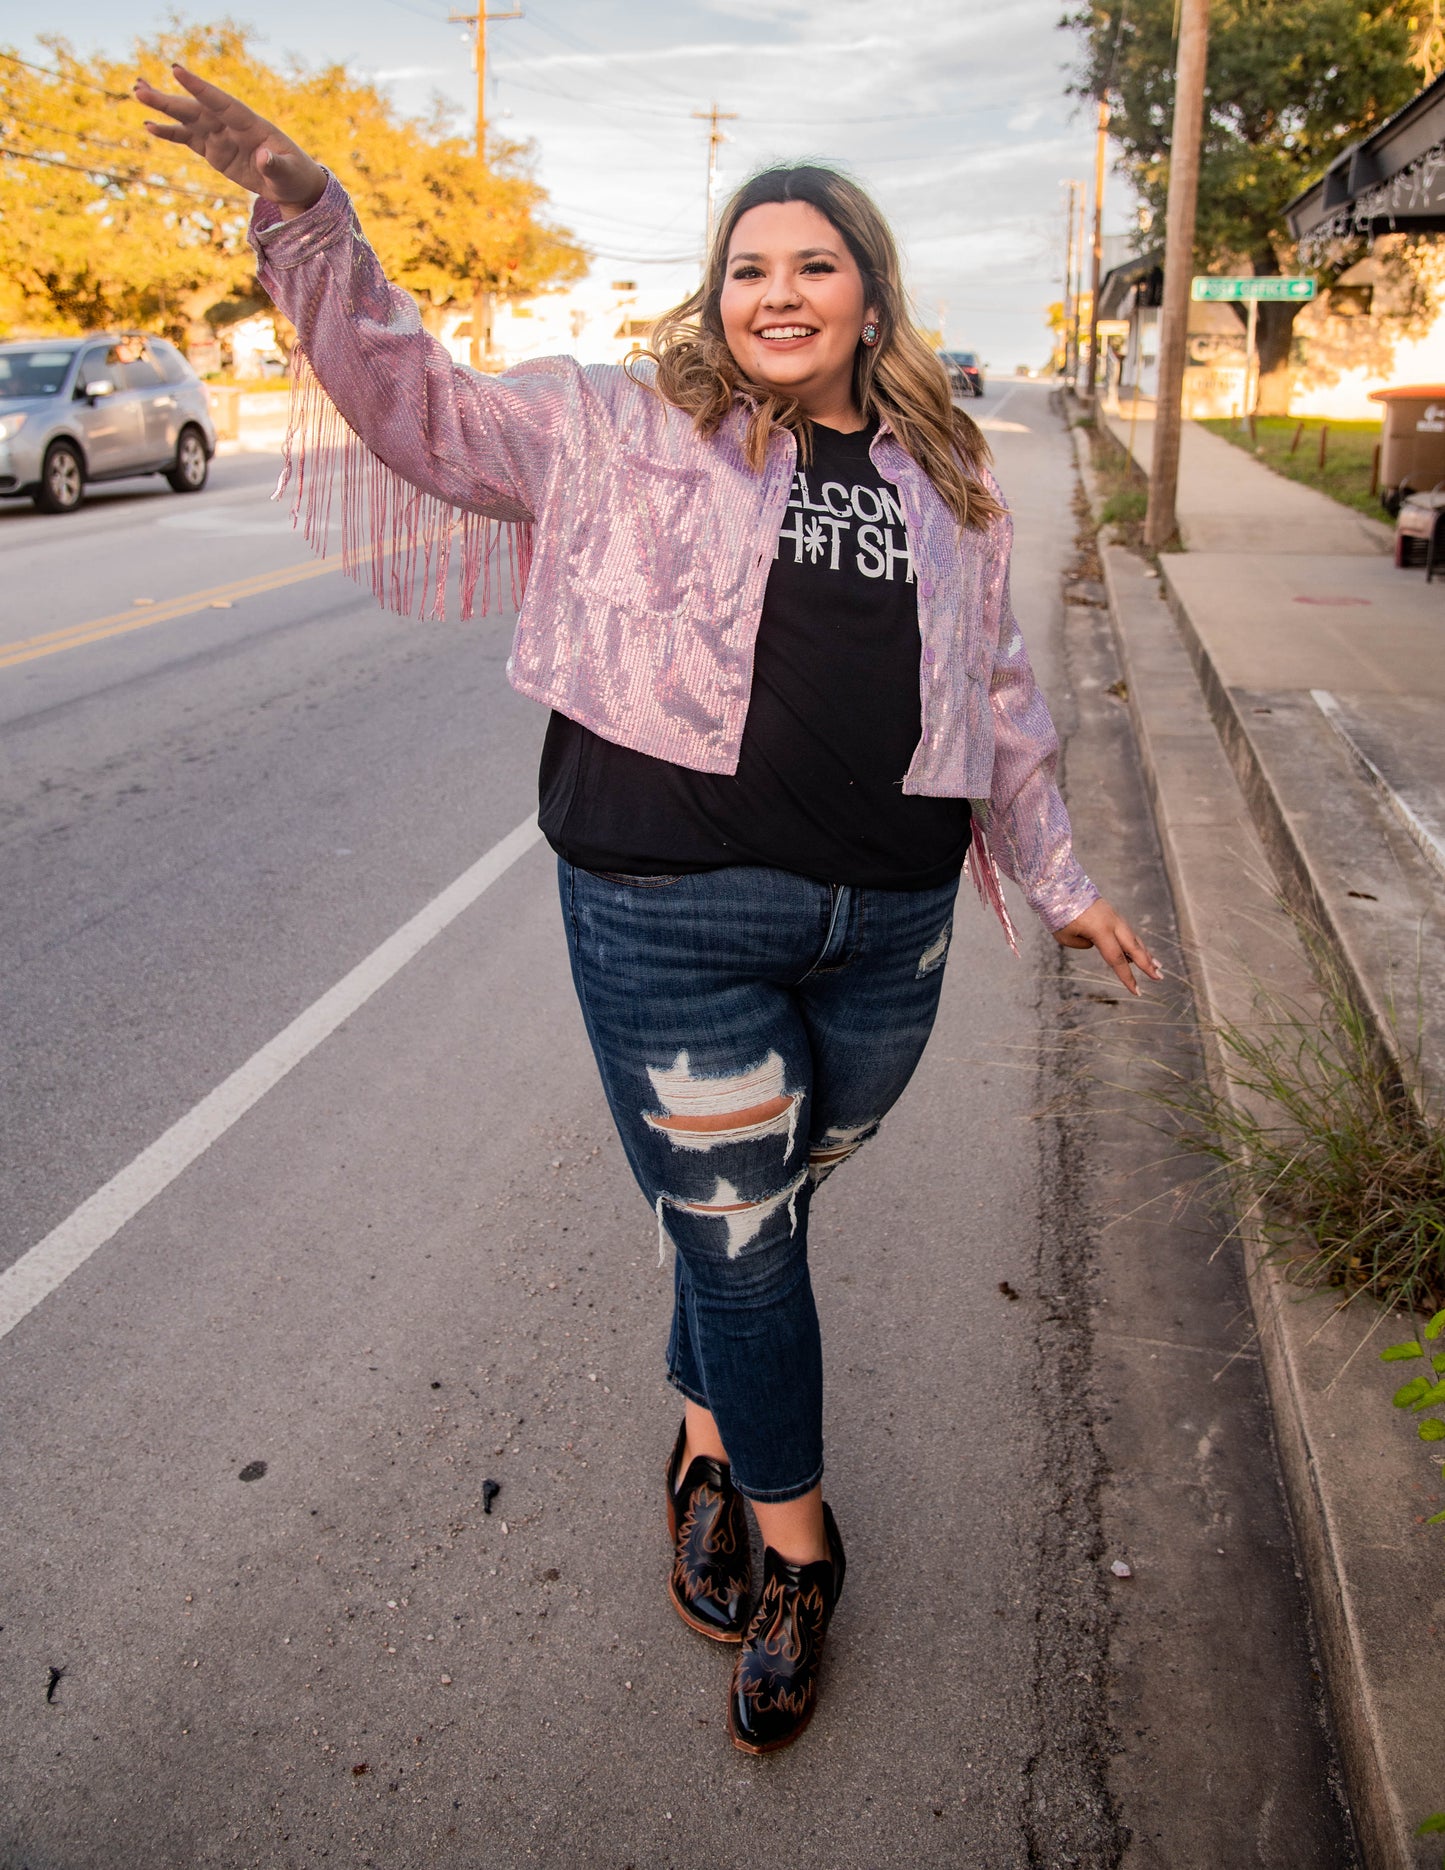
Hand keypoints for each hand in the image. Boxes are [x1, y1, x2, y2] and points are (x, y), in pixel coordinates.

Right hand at [135, 65, 326, 215]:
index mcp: (250, 124)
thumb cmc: (294, 175)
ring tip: (138, 94)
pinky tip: (149, 126)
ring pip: (188, 119)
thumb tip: (264, 158)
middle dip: (169, 99)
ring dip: (163, 108)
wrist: (291, 185)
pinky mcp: (214, 151)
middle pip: (197, 109)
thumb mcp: (289, 172)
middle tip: (140, 88)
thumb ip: (275, 164)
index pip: (221, 102)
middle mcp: (231, 126)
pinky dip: (170, 133)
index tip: (176, 70)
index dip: (199, 87)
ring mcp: (221, 137)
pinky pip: (189, 139)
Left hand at [1053, 898, 1162, 996]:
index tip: (1137, 992)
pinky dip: (1134, 943)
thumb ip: (1082, 944)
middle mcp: (1112, 923)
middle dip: (1148, 964)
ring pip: (1133, 938)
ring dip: (1145, 953)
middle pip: (1134, 947)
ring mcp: (1113, 916)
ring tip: (1157, 966)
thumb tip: (1096, 944)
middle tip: (1160, 977)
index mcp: (1100, 930)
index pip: (1117, 959)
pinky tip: (1139, 952)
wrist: (1060, 885)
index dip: (1128, 977)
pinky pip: (1126, 931)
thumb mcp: (1064, 936)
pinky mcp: (1111, 912)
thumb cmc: (1058, 913)